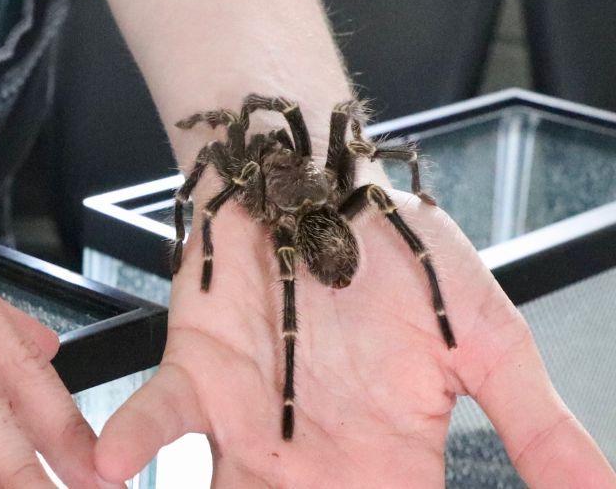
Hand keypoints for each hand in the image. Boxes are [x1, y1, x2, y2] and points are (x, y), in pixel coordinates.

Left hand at [93, 189, 614, 486]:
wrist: (336, 184)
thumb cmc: (408, 259)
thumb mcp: (489, 345)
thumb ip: (536, 429)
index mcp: (385, 468)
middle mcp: (308, 465)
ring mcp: (246, 428)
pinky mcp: (195, 376)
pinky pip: (158, 421)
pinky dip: (133, 443)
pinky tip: (108, 468)